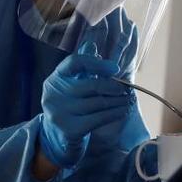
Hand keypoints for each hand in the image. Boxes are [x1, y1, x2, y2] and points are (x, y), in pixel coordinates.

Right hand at [39, 42, 134, 167]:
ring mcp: (60, 112)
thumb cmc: (70, 105)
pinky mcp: (69, 129)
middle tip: (126, 89)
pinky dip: (114, 114)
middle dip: (112, 87)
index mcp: (56, 77)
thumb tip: (91, 46)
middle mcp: (53, 93)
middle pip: (90, 85)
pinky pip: (98, 119)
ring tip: (128, 100)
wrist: (56, 136)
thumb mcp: (72, 83)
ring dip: (118, 101)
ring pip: (97, 103)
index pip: (74, 62)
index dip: (96, 63)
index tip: (115, 68)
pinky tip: (123, 111)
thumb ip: (82, 66)